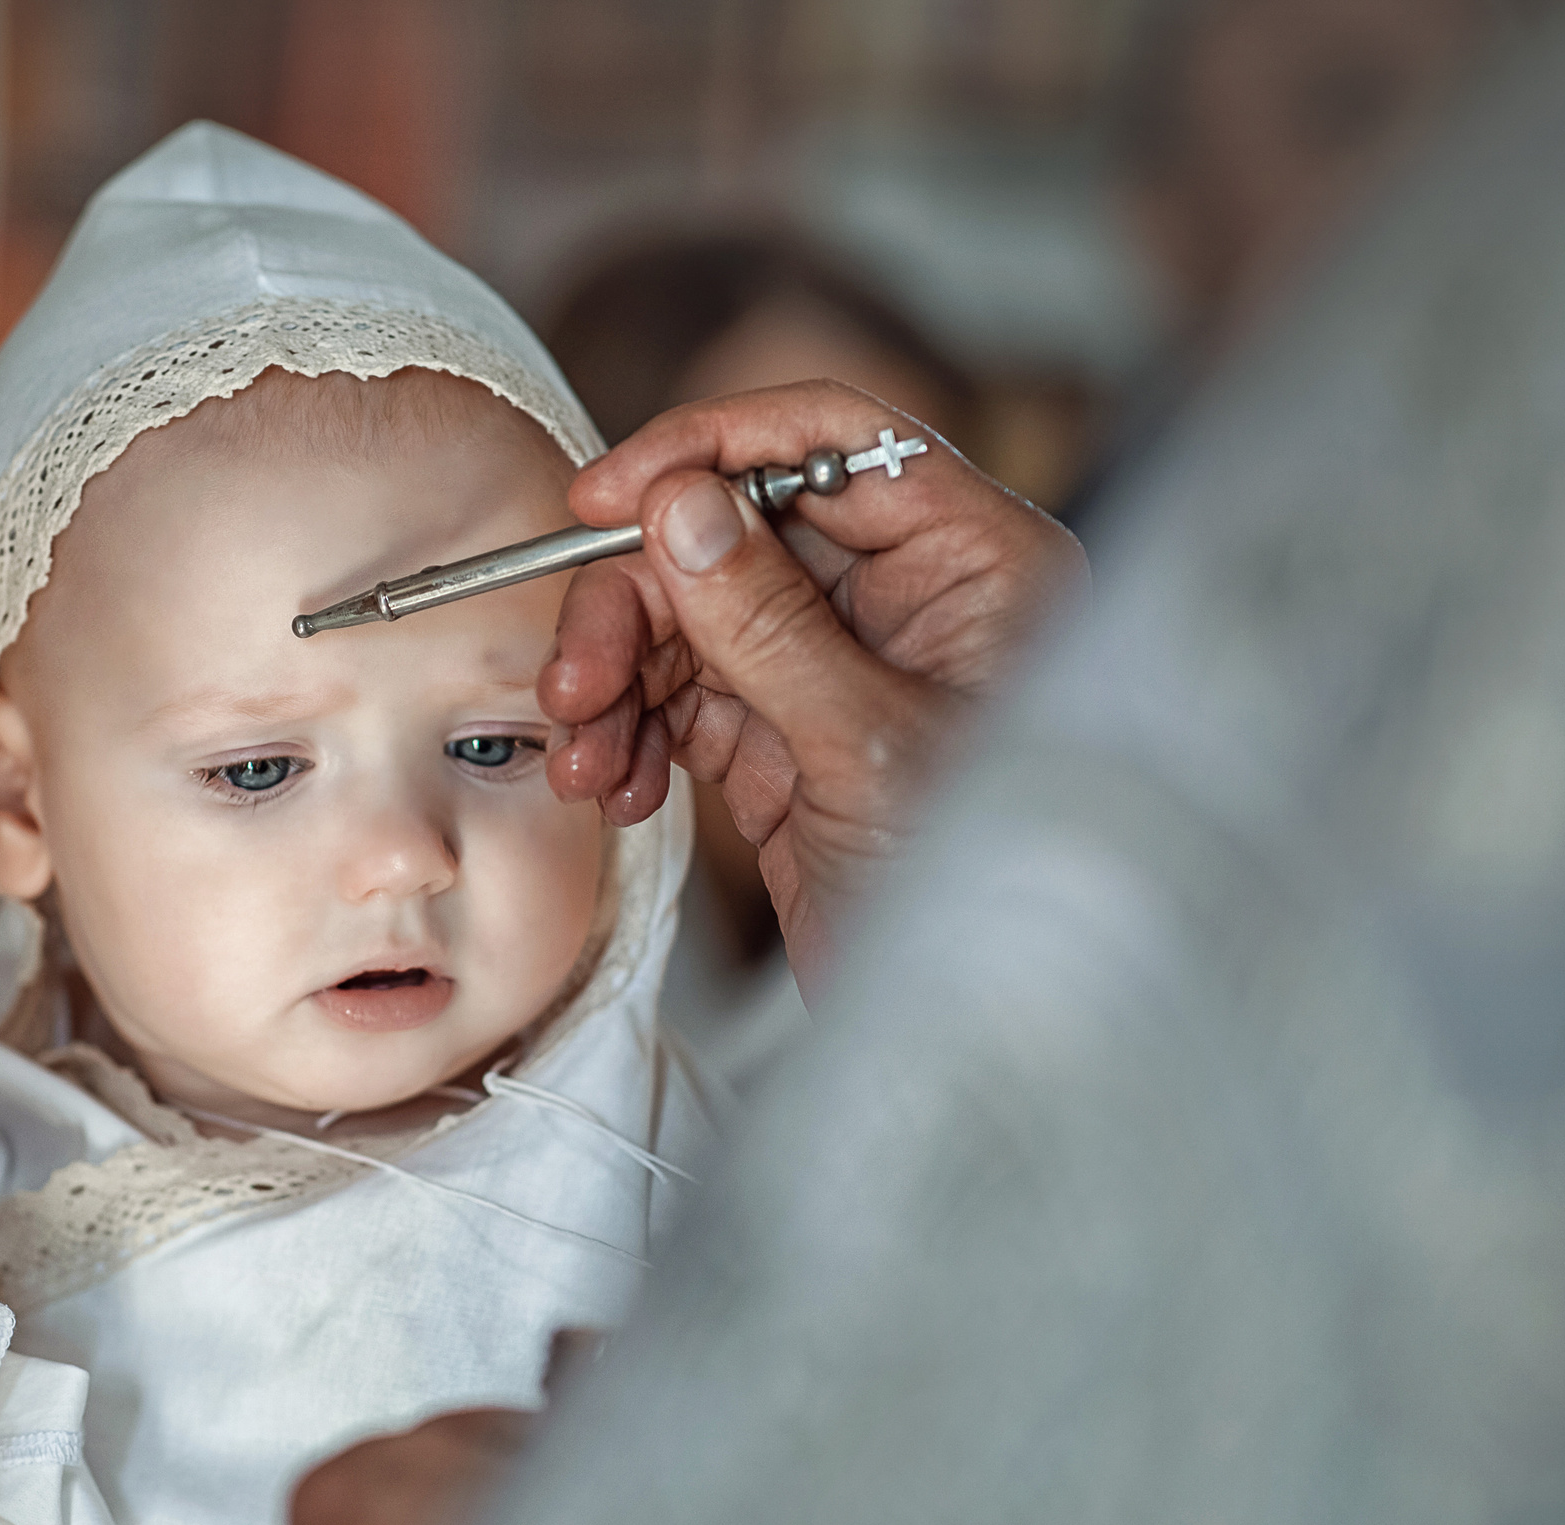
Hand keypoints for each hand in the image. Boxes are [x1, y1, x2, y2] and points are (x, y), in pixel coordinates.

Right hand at [541, 381, 1086, 985]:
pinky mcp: (788, 743)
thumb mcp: (868, 749)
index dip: (709, 448)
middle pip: (733, 534)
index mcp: (971, 565)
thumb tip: (682, 506)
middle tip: (575, 684)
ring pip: (692, 621)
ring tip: (584, 761)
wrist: (976, 1043)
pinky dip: (632, 735)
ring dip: (617, 682)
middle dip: (636, 606)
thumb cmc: (989, 897)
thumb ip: (769, 623)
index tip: (605, 498)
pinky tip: (611, 788)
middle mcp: (906, 603)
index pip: (832, 442)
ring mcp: (840, 672)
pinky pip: (683, 702)